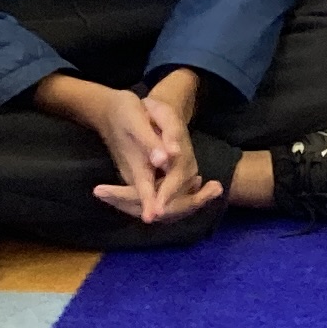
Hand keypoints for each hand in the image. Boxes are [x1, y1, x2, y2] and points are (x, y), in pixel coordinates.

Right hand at [40, 74, 222, 228]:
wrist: (110, 110)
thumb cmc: (123, 111)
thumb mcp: (136, 120)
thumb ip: (151, 142)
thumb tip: (166, 159)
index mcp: (135, 164)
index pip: (144, 189)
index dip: (152, 202)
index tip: (159, 217)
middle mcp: (137, 175)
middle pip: (159, 199)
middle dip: (185, 201)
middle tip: (216, 188)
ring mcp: (141, 176)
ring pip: (165, 197)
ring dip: (188, 197)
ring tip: (215, 187)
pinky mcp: (146, 175)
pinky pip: (165, 190)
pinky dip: (183, 191)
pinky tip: (202, 184)